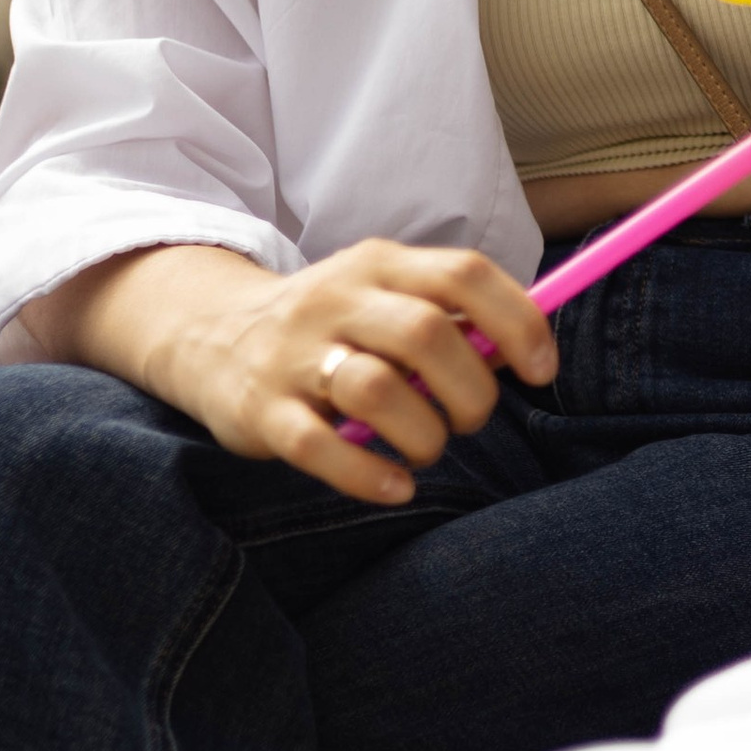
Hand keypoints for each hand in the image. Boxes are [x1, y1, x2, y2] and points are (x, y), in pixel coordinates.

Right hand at [27, 240, 558, 508]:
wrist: (210, 335)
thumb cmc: (329, 325)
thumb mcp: (383, 295)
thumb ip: (448, 315)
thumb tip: (524, 347)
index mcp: (379, 263)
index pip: (464, 274)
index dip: (517, 322)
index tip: (540, 370)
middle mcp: (337, 299)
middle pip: (428, 334)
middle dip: (471, 390)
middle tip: (471, 420)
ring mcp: (294, 355)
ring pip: (378, 388)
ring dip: (425, 435)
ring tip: (428, 450)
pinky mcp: (261, 411)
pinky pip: (319, 447)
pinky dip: (369, 475)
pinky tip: (396, 486)